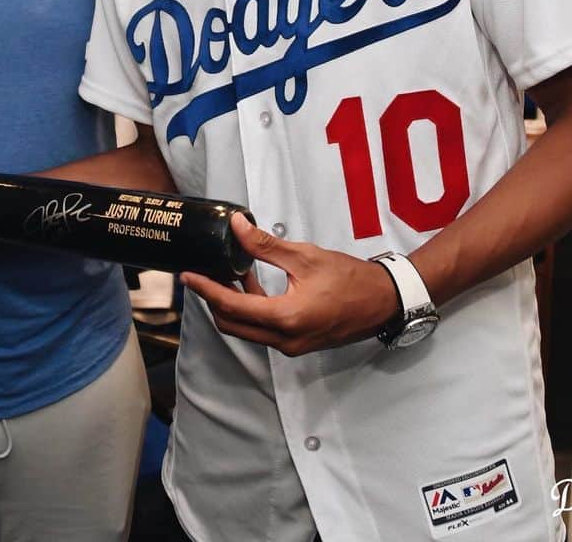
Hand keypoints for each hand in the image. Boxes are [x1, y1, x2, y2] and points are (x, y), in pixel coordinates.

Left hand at [180, 213, 400, 355]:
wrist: (383, 302)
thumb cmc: (349, 278)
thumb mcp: (305, 256)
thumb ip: (265, 245)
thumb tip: (237, 225)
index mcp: (285, 318)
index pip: (232, 307)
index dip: (206, 290)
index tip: (188, 276)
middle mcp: (284, 340)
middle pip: (233, 325)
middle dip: (214, 300)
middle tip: (205, 274)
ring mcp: (292, 346)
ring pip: (247, 330)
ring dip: (233, 306)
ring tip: (229, 273)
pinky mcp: (298, 344)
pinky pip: (263, 331)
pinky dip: (251, 311)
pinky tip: (252, 284)